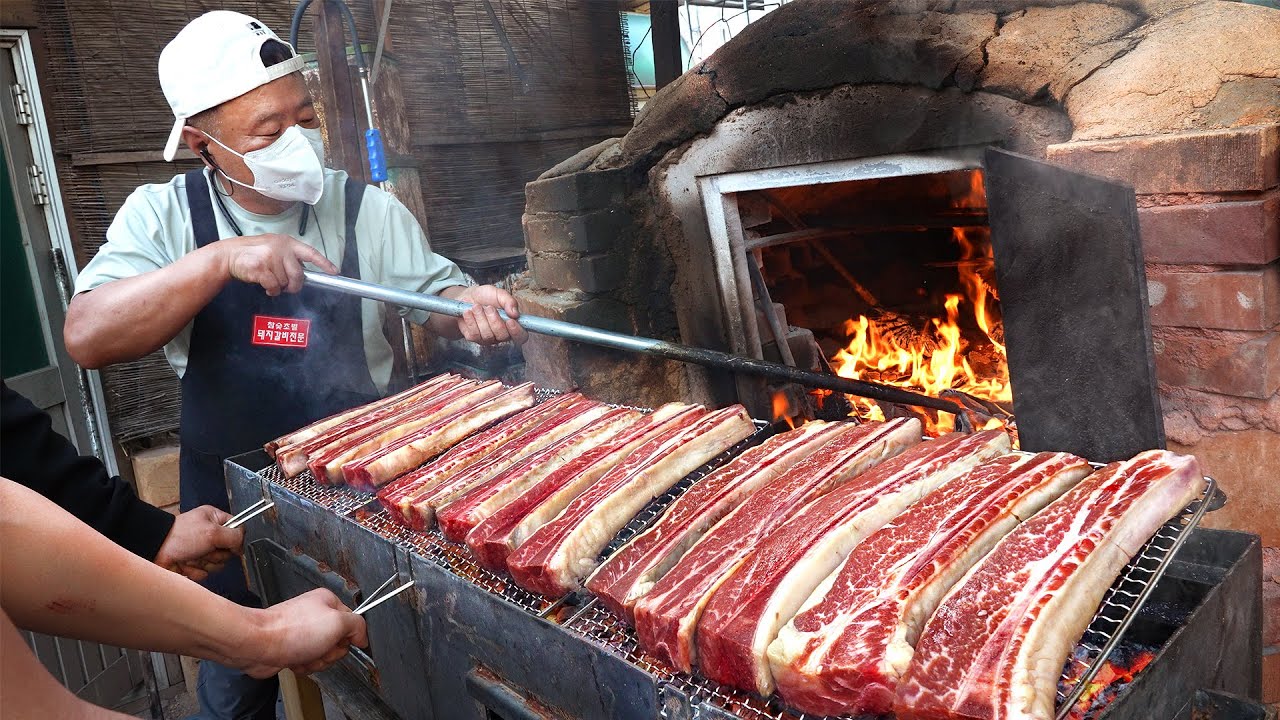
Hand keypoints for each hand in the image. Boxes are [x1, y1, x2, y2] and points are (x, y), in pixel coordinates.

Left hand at [153, 506, 243, 581]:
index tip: (225, 543)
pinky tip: (184, 563)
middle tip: (202, 548)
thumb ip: (234, 536)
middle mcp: (210, 535)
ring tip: (190, 556)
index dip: (234, 540)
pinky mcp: (194, 565)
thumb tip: (242, 546)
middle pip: (228, 551)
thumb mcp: (212, 532)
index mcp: (215, 520)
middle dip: (215, 554)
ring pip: (217, 565)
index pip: (237, 529)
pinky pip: (204, 573)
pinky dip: (194, 570)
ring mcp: (202, 551)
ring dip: (204, 563)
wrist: (155, 549)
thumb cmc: (179, 535)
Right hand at [219, 234, 337, 296]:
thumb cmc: (253, 253)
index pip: (311, 253)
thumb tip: (305, 273)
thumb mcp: (274, 247)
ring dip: (279, 287)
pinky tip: (265, 286)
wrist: (229, 255)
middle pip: (298, 275)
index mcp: (288, 242)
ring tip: (269, 279)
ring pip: (285, 283)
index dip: (324, 263)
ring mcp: (270, 257)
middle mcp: (281, 248)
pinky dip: (271, 291)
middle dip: (295, 285)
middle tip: (288, 287)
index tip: (335, 271)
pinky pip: (274, 287)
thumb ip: (290, 257)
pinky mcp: (261, 268)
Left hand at [242, 589, 367, 677]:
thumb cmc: (290, 631)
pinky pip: (308, 662)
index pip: (352, 622)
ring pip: (324, 655)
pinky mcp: (292, 648)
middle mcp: (315, 615)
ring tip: (304, 654)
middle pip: (338, 642)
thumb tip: (362, 636)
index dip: (347, 636)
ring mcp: (302, 633)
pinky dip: (304, 665)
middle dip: (330, 652)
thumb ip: (358, 626)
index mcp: (327, 602)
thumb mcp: (337, 623)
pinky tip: (295, 659)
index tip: (340, 640)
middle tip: (319, 647)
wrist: (258, 645)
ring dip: (316, 660)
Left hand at [455, 285, 527, 345]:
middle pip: (502, 335)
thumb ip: (509, 301)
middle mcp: (501, 335)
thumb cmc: (486, 296)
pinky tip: (468, 312)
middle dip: (494, 320)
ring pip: (487, 335)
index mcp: (512, 325)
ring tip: (476, 306)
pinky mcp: (474, 338)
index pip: (521, 336)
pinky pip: (474, 334)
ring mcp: (487, 338)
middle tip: (488, 307)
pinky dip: (471, 320)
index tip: (510, 321)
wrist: (467, 296)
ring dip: (481, 317)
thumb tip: (515, 313)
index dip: (517, 331)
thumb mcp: (499, 294)